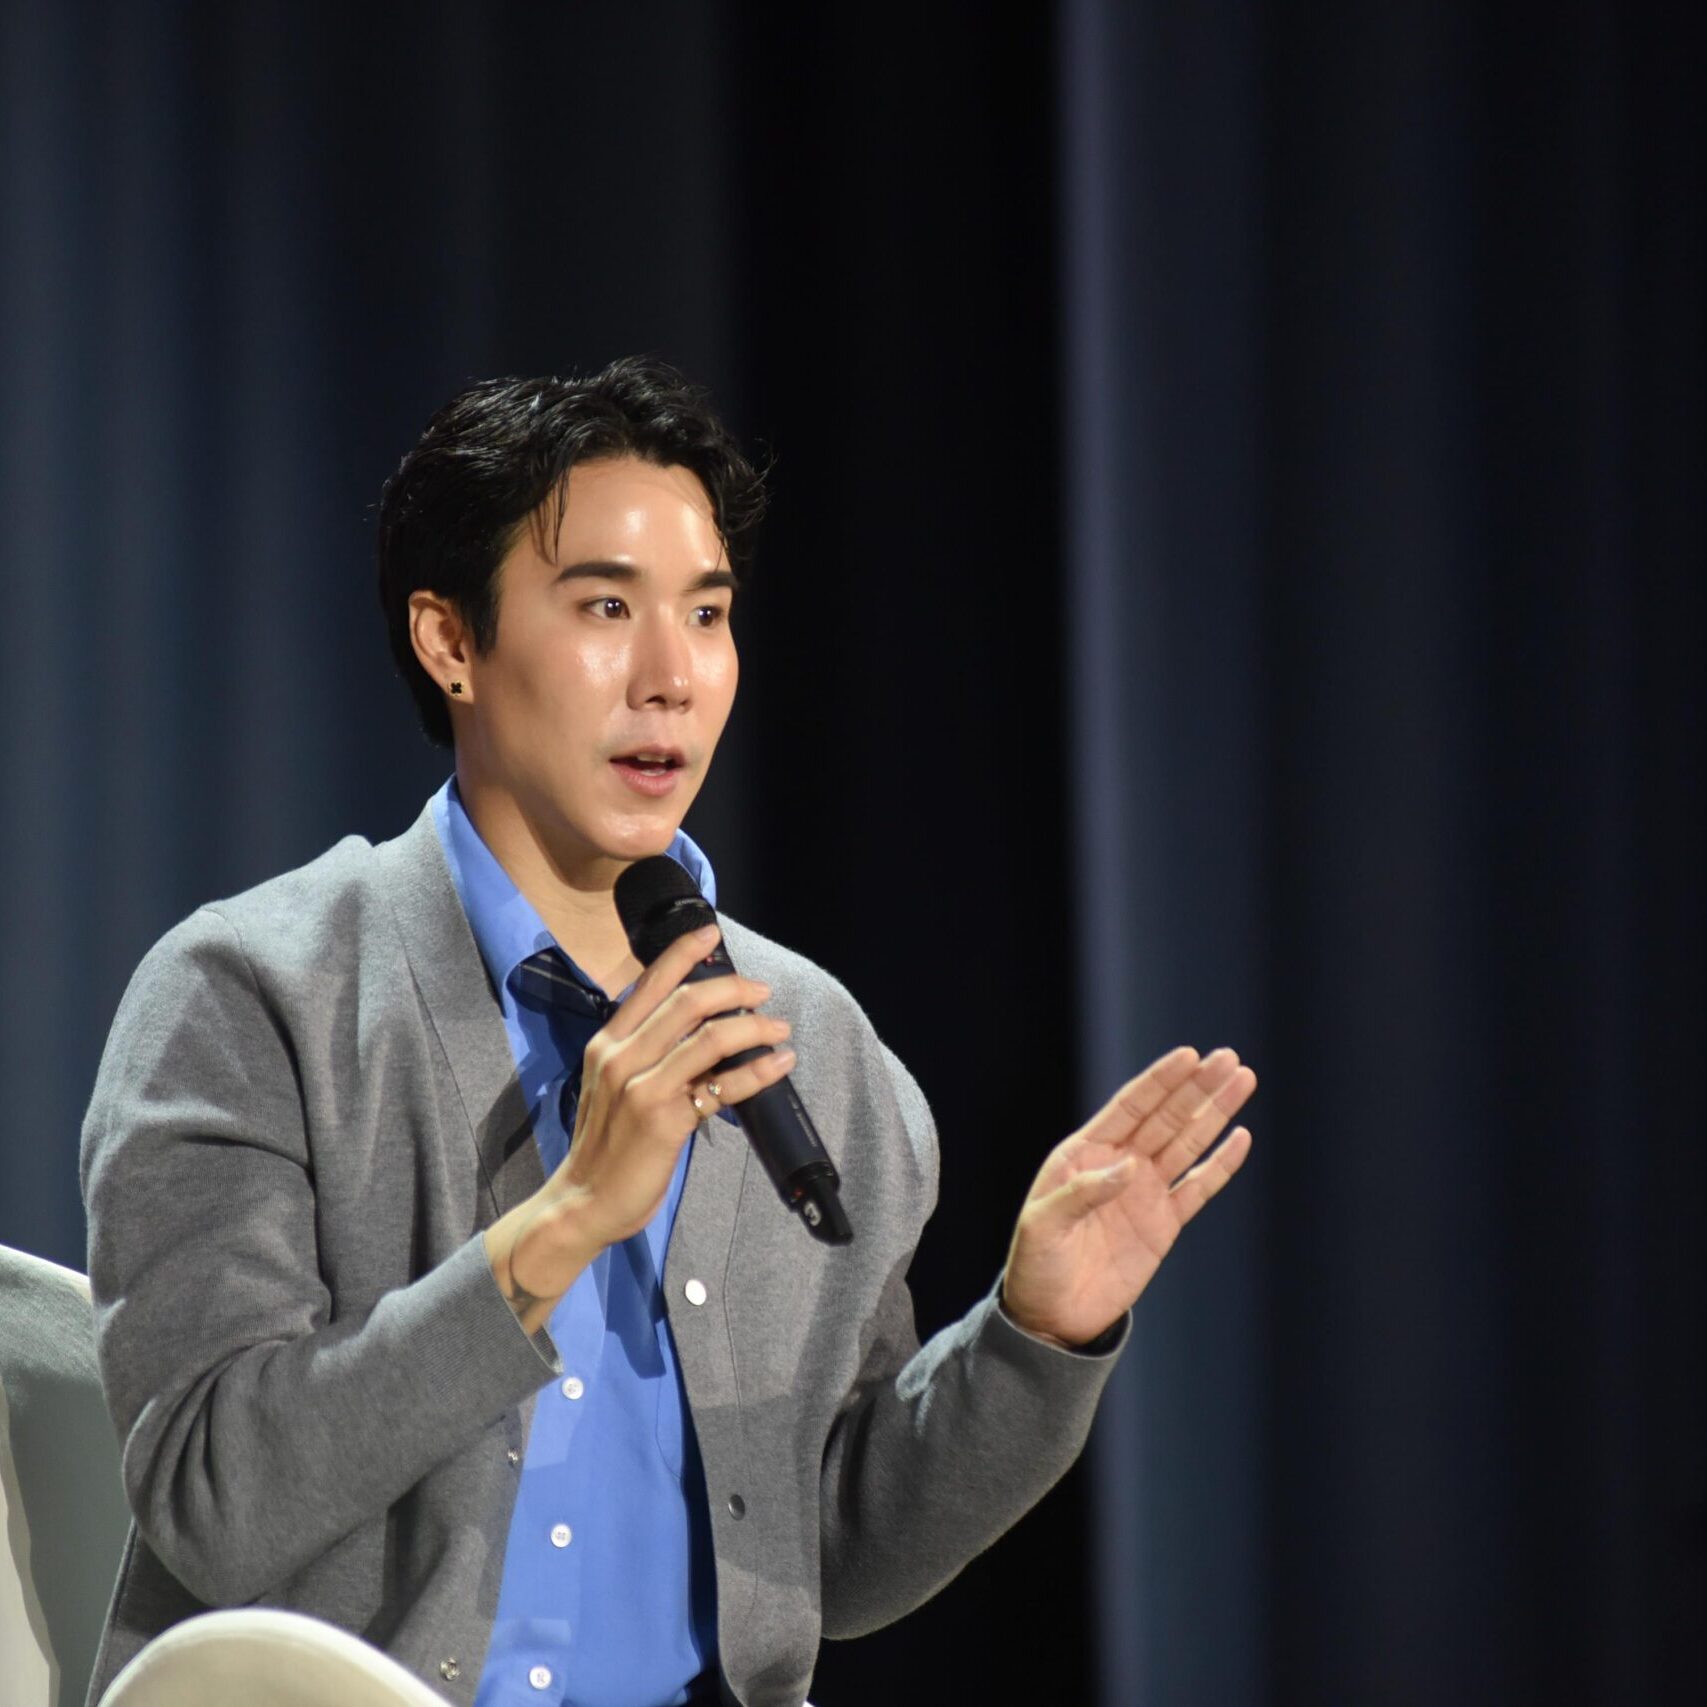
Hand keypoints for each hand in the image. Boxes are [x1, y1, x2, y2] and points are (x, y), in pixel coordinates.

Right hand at [485, 924, 794, 1330]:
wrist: (582, 1201)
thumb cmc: (605, 1145)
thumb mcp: (611, 1085)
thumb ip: (643, 1053)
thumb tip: (696, 1029)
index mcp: (607, 1043)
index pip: (648, 983)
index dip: (683, 953)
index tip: (711, 933)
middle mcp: (621, 1057)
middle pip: (687, 1002)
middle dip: (734, 988)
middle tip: (762, 992)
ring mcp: (642, 1088)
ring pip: (710, 1037)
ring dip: (755, 1027)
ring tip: (779, 1029)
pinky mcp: (664, 1120)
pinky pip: (722, 1085)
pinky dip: (758, 1071)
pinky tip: (779, 1065)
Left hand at [1000, 1046, 1255, 1347]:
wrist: (1051, 1318)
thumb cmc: (1035, 1265)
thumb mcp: (1043, 1225)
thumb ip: (1081, 1193)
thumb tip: (1127, 1168)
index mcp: (1085, 1153)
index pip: (1130, 1107)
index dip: (1159, 1081)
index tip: (1189, 1055)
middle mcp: (1118, 1164)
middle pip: (1166, 1117)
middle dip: (1197, 1087)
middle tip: (1229, 1059)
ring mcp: (1144, 1193)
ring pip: (1187, 1143)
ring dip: (1214, 1113)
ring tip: (1242, 1080)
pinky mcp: (1163, 1224)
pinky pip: (1198, 1188)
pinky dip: (1220, 1164)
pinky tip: (1241, 1137)